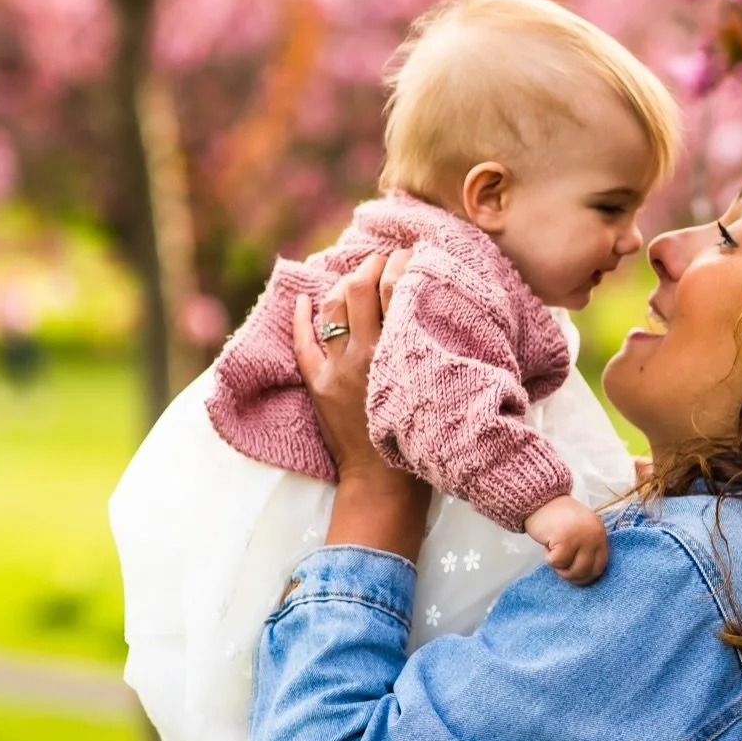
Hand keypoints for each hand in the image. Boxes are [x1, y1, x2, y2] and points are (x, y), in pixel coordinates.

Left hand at [292, 257, 429, 562]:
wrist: (383, 486)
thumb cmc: (423, 442)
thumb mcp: (436, 389)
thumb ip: (434, 354)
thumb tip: (440, 317)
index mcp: (399, 355)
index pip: (397, 292)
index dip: (402, 265)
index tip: (411, 254)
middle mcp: (365, 355)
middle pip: (362, 291)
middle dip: (372, 266)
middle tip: (384, 258)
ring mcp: (336, 370)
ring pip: (333, 309)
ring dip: (343, 285)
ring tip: (355, 276)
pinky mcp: (317, 386)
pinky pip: (303, 344)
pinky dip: (301, 318)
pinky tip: (302, 300)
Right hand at [524, 495, 609, 585]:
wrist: (540, 499)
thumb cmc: (557, 518)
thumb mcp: (580, 530)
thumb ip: (586, 548)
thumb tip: (585, 575)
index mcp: (599, 534)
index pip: (601, 565)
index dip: (587, 576)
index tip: (574, 576)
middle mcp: (594, 535)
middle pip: (588, 571)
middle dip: (571, 575)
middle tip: (559, 566)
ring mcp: (581, 537)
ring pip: (573, 570)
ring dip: (559, 567)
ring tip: (553, 552)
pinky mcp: (566, 539)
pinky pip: (557, 562)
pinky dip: (549, 558)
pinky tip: (547, 544)